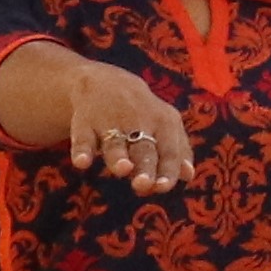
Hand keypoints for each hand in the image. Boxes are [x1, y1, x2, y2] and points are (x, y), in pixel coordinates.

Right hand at [46, 57, 195, 190]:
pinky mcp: (85, 123)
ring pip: (116, 143)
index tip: (163, 187)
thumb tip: (188, 175)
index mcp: (164, 124)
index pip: (169, 151)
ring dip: (118, 157)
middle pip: (144, 149)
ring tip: (122, 169)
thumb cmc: (145, 114)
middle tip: (143, 184)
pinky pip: (83, 138)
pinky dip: (82, 150)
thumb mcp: (167, 126)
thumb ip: (178, 151)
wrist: (107, 83)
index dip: (167, 169)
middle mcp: (139, 122)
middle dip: (145, 167)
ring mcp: (110, 122)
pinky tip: (81, 163)